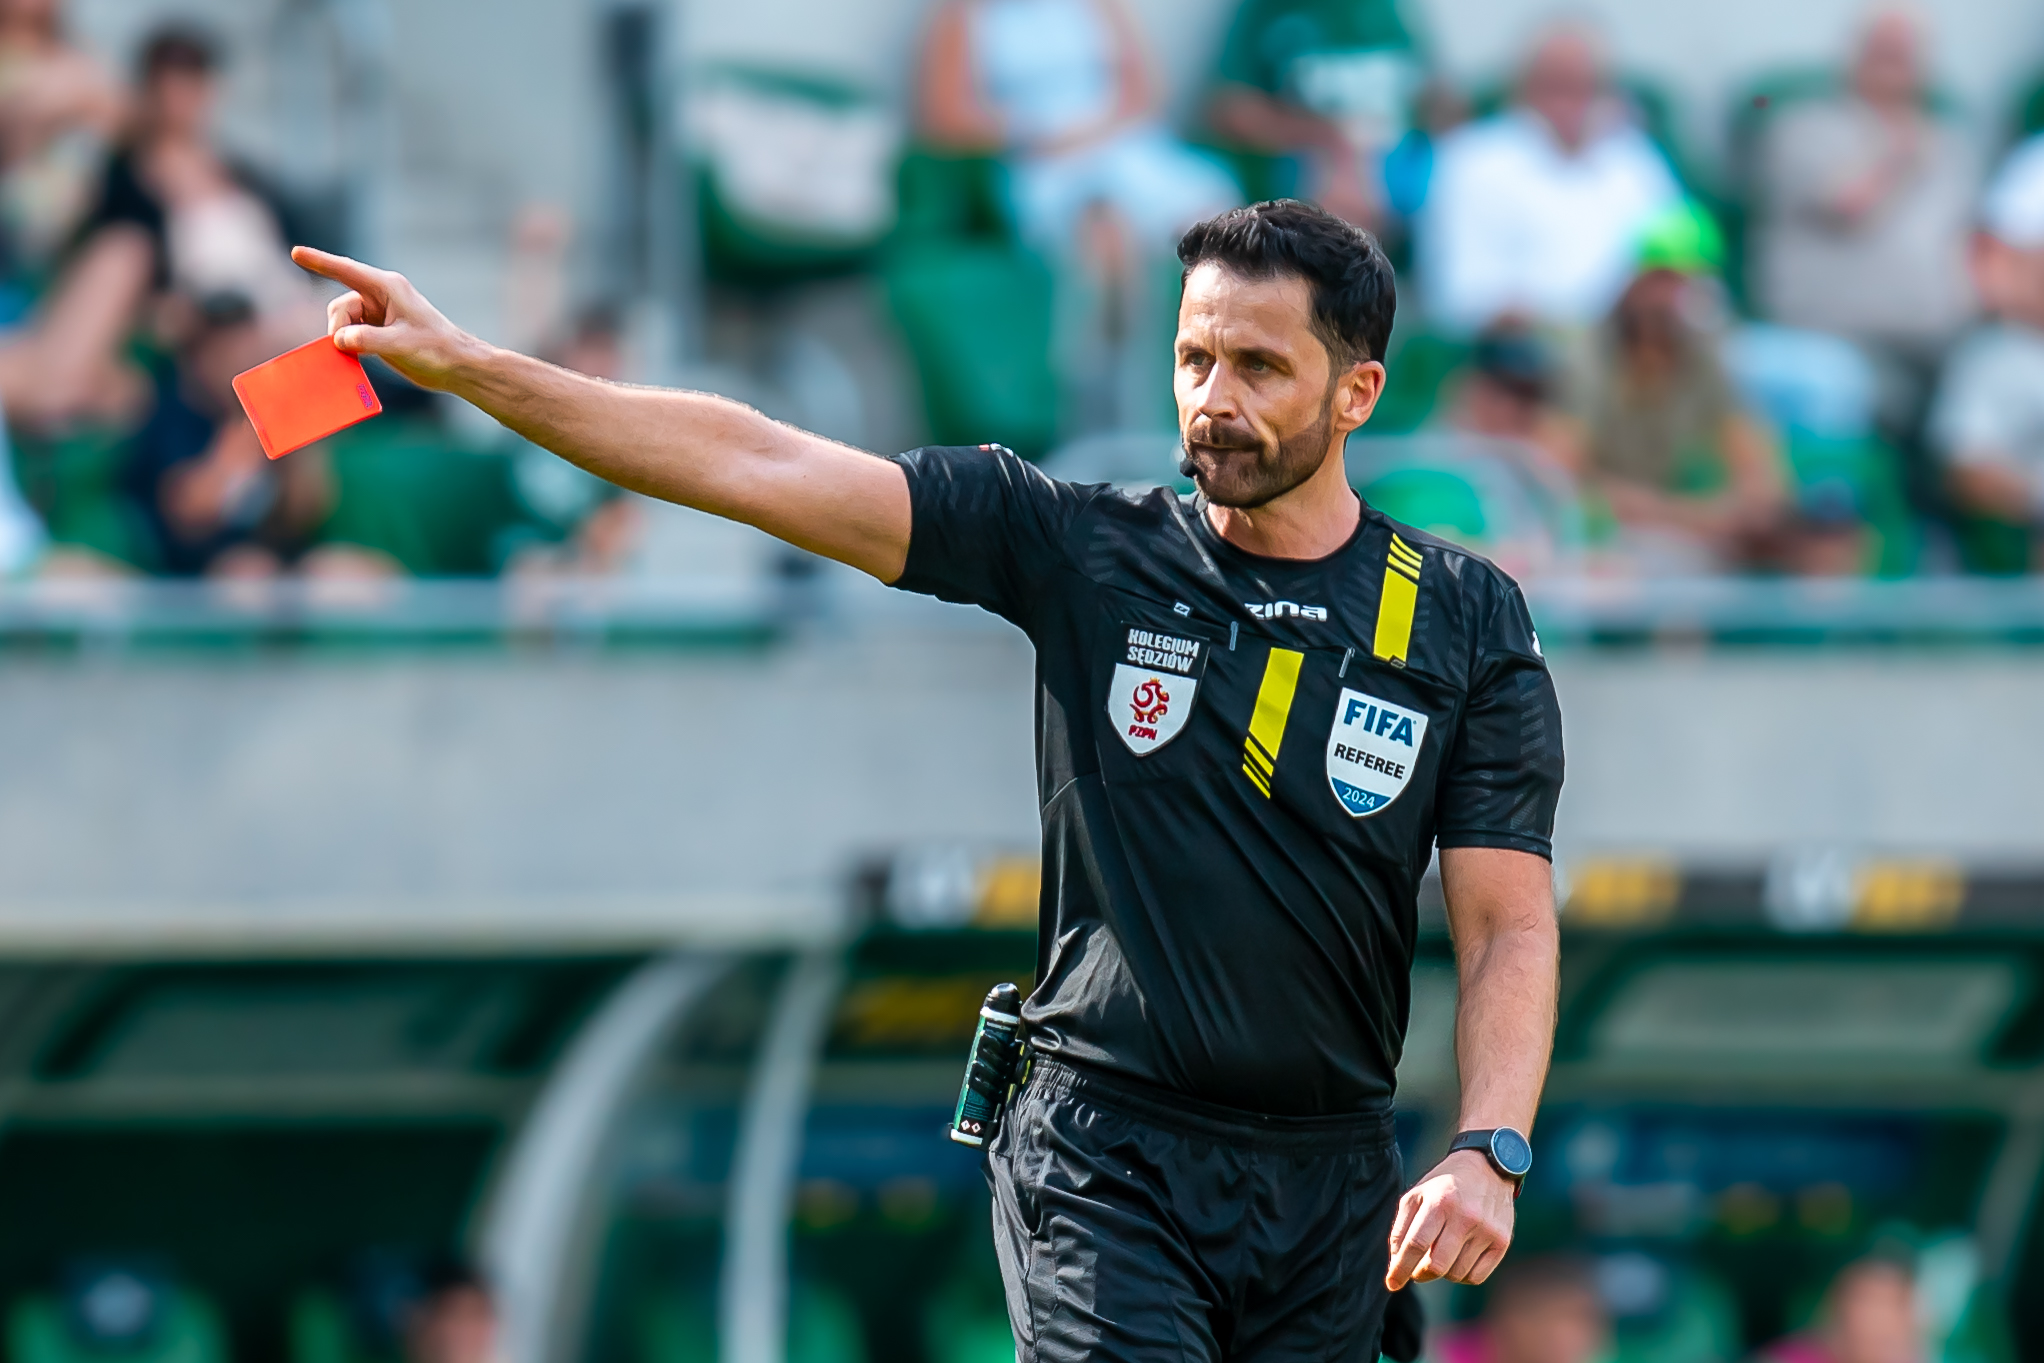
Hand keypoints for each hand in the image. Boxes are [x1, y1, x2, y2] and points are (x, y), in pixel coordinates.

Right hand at [290, 246, 488, 391]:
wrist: (457, 366)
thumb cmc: (436, 349)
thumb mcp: (400, 344)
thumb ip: (367, 340)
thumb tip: (339, 339)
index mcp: (387, 288)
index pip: (346, 270)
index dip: (319, 261)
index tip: (296, 253)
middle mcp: (381, 297)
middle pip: (340, 305)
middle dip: (337, 326)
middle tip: (346, 348)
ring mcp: (379, 315)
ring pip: (344, 322)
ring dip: (343, 338)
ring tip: (357, 356)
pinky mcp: (380, 332)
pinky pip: (352, 334)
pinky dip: (348, 346)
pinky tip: (353, 360)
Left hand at [1385, 1149, 1514, 1288]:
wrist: (1488, 1168)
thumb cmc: (1445, 1185)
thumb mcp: (1417, 1194)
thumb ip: (1402, 1227)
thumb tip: (1396, 1261)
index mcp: (1440, 1202)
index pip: (1416, 1245)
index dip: (1401, 1268)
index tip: (1392, 1283)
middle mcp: (1466, 1217)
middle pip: (1437, 1265)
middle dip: (1420, 1274)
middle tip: (1416, 1269)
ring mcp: (1487, 1231)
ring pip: (1455, 1273)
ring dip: (1442, 1272)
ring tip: (1439, 1256)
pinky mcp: (1502, 1242)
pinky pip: (1476, 1277)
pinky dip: (1461, 1275)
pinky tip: (1457, 1260)